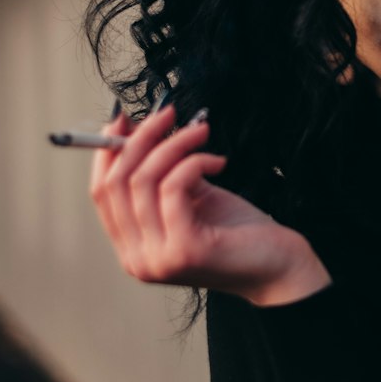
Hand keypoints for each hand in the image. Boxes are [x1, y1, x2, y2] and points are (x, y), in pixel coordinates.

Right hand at [89, 102, 331, 305]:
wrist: (280, 267)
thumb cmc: (240, 232)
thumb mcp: (193, 197)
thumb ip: (162, 173)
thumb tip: (135, 129)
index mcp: (132, 247)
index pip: (100, 192)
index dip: (109, 150)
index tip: (126, 120)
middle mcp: (137, 259)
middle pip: (115, 184)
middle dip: (141, 139)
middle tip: (168, 115)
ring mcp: (157, 258)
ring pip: (143, 181)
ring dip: (173, 145)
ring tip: (201, 133)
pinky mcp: (184, 250)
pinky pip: (173, 188)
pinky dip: (193, 163)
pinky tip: (217, 162)